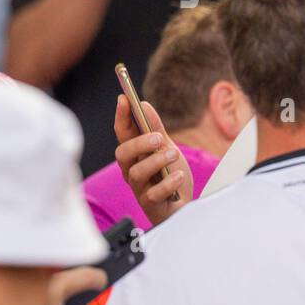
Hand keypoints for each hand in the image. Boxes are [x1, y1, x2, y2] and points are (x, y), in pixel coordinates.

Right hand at [114, 94, 191, 226]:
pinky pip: (152, 194)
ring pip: (136, 173)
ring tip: (174, 155)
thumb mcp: (167, 149)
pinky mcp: (150, 204)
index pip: (122, 133)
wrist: (183, 206)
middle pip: (123, 154)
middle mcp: (132, 170)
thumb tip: (144, 105)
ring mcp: (139, 188)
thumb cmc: (170, 177)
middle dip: (139, 143)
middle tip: (159, 138)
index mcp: (135, 155)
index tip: (124, 98)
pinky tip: (178, 177)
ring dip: (155, 161)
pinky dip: (166, 184)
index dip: (121, 116)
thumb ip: (156, 130)